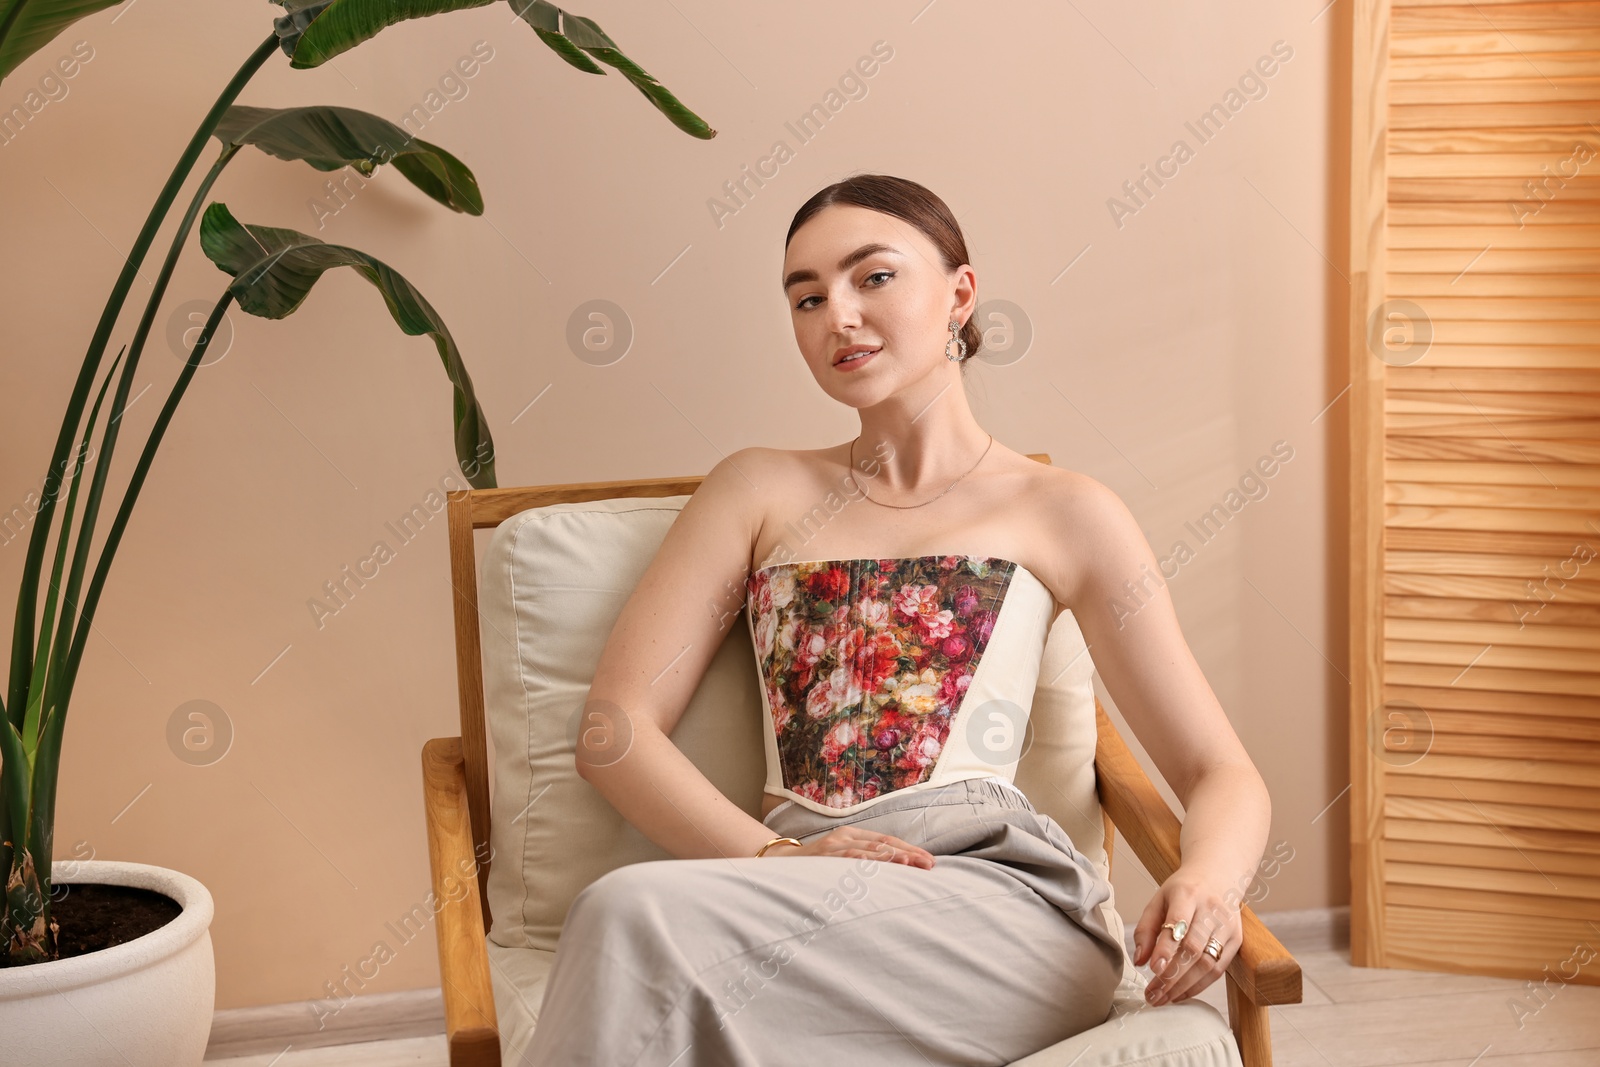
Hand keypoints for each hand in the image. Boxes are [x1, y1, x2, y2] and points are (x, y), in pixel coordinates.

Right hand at [762, 827, 934, 868]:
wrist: (778, 866)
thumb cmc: (815, 867)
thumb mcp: (841, 861)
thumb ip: (863, 863)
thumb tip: (896, 872)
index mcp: (853, 836)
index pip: (889, 842)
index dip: (910, 851)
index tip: (931, 862)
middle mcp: (845, 837)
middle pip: (884, 844)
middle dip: (909, 855)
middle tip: (930, 865)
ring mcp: (834, 846)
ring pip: (868, 850)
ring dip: (891, 857)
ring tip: (910, 863)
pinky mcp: (822, 856)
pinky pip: (846, 859)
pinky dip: (864, 862)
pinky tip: (878, 866)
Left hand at [1133, 865, 1242, 1005]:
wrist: (1218, 876)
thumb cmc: (1183, 891)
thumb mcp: (1158, 900)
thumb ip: (1145, 929)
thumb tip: (1140, 961)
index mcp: (1187, 894)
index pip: (1178, 922)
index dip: (1166, 948)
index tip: (1153, 969)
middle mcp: (1210, 909)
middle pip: (1194, 948)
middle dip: (1171, 976)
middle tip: (1152, 995)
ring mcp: (1226, 926)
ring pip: (1207, 963)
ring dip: (1183, 986)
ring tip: (1162, 999)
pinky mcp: (1236, 940)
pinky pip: (1218, 970)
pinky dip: (1198, 986)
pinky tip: (1180, 994)